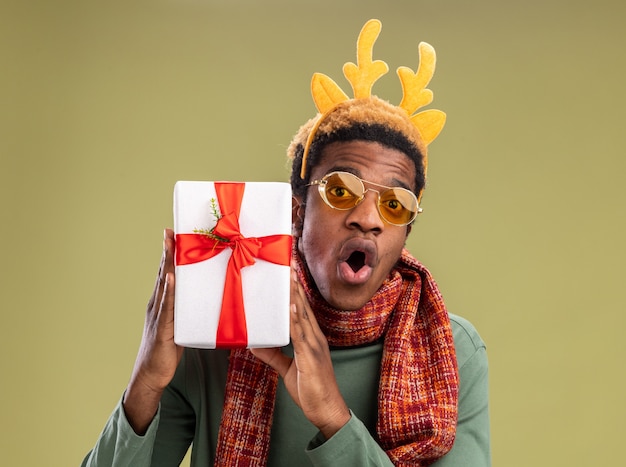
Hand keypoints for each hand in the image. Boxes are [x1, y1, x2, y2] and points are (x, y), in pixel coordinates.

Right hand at [123, 228, 182, 433]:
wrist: (151, 375)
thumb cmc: (167, 351)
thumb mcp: (180, 325)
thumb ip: (188, 310)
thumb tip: (204, 298)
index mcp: (162, 303)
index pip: (166, 273)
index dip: (168, 254)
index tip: (171, 234)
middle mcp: (157, 304)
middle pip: (163, 273)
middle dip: (166, 251)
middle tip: (169, 231)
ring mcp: (158, 315)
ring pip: (164, 285)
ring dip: (167, 264)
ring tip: (170, 245)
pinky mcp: (163, 328)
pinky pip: (167, 306)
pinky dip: (168, 290)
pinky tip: (170, 276)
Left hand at [251, 267, 350, 438]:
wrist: (328, 411)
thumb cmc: (312, 390)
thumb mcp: (288, 369)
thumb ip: (274, 355)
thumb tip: (255, 344)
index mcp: (311, 338)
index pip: (301, 308)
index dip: (294, 290)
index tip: (288, 272)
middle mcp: (314, 337)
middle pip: (302, 305)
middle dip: (294, 283)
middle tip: (288, 262)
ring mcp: (314, 346)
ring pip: (302, 315)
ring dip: (294, 294)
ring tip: (287, 275)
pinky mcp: (311, 357)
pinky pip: (302, 335)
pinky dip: (296, 319)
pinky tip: (291, 306)